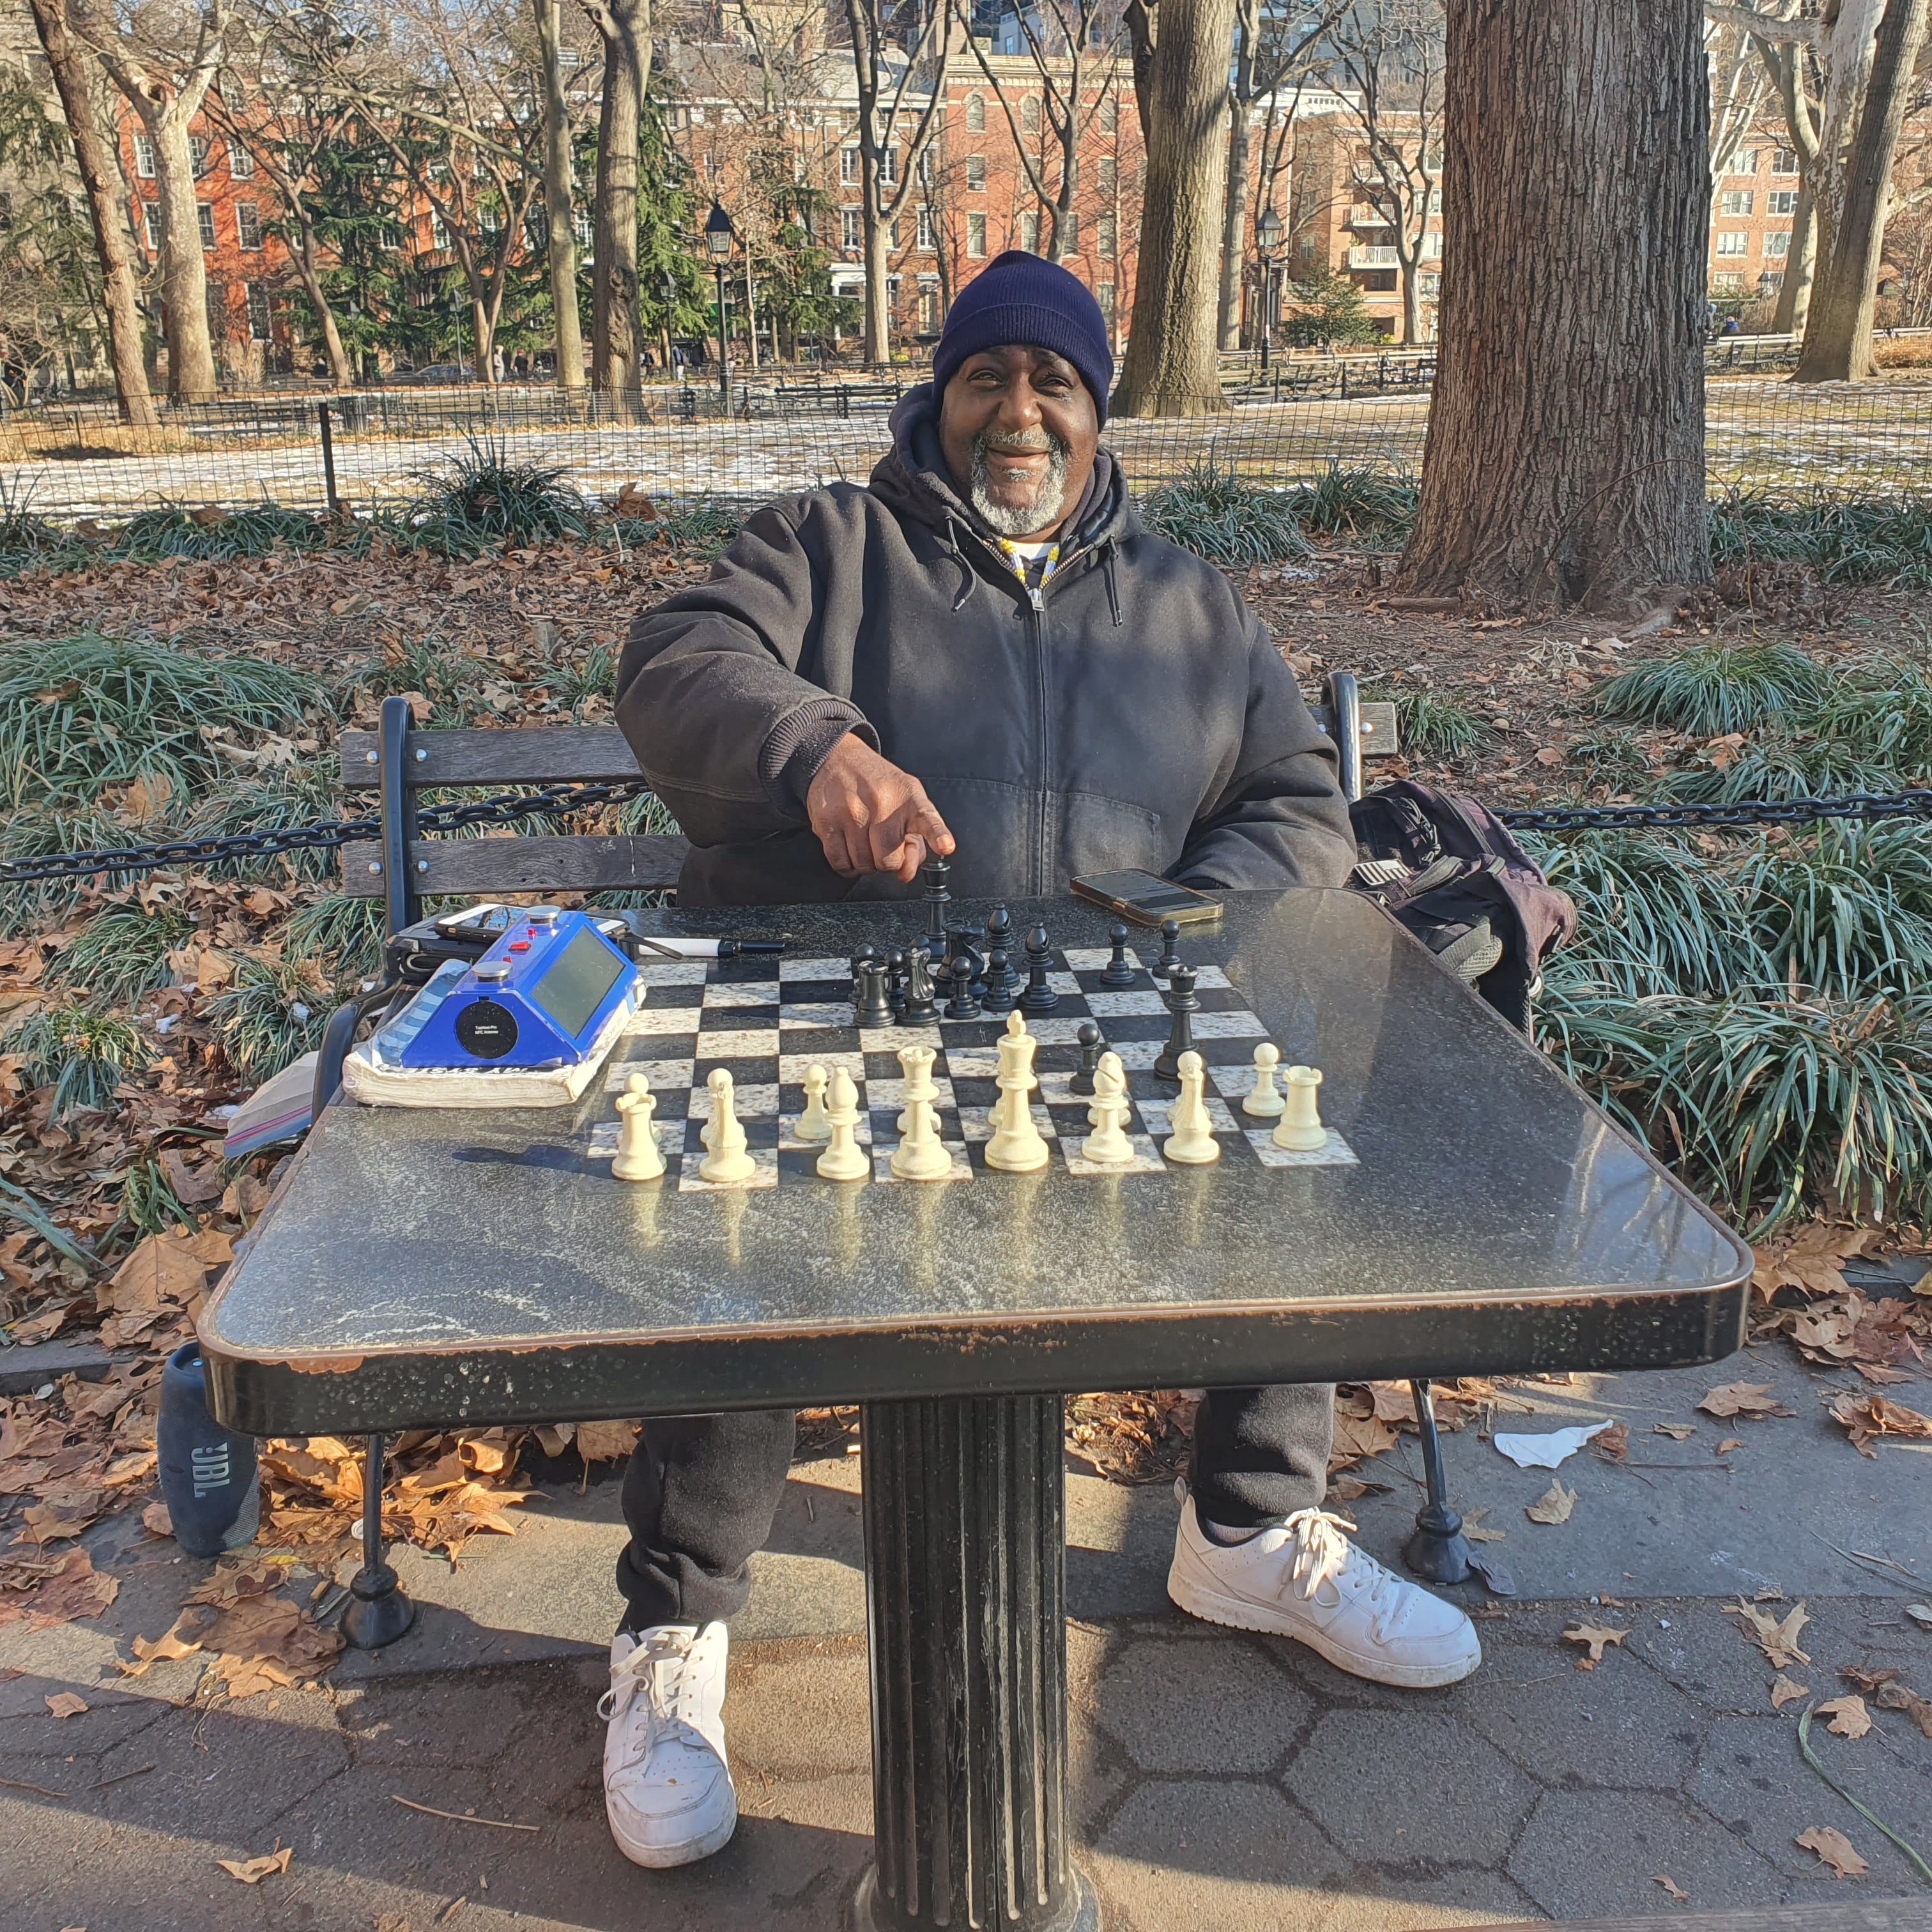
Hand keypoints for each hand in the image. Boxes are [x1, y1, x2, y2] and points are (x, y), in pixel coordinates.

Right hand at [805, 733, 954, 881]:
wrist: (838, 760)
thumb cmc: (879, 786)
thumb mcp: (907, 801)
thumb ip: (917, 839)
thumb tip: (905, 873)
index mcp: (910, 799)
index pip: (928, 819)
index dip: (938, 835)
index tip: (946, 846)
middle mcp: (882, 803)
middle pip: (888, 861)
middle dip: (887, 863)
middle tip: (882, 847)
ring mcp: (852, 812)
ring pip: (863, 865)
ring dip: (866, 863)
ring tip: (865, 842)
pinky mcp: (828, 821)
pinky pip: (840, 863)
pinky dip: (847, 865)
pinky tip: (850, 849)